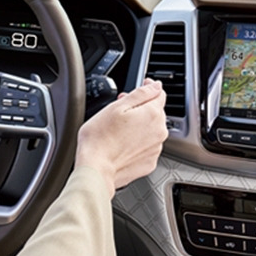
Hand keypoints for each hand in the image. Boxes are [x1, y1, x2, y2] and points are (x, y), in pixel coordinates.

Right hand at [74, 78, 168, 195]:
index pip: (160, 94)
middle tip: (121, 110)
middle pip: (156, 112)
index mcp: (152, 115)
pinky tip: (123, 144)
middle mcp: (159, 132)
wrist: (96, 169)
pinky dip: (138, 143)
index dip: (149, 88)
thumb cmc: (100, 139)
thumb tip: (155, 86)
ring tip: (119, 129)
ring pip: (152, 130)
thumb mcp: (117, 107)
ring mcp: (156, 149)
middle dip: (141, 108)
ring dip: (140, 126)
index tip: (141, 87)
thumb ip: (141, 93)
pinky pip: (147, 147)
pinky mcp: (149, 162)